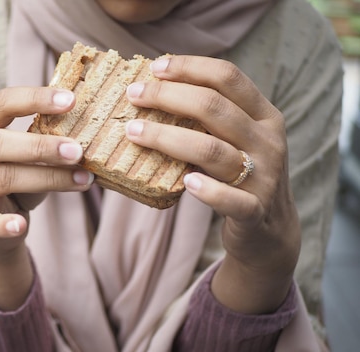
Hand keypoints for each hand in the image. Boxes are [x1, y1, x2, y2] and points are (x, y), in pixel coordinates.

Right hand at [0, 86, 92, 308]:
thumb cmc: (15, 174)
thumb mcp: (25, 151)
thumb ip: (45, 139)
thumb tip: (90, 133)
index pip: (2, 103)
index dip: (36, 99)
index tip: (71, 100)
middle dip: (40, 146)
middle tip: (77, 151)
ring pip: (5, 177)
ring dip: (48, 179)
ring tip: (83, 181)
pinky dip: (3, 224)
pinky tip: (20, 226)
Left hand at [124, 55, 299, 313]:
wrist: (270, 230)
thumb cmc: (238, 177)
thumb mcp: (235, 140)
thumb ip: (209, 120)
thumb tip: (152, 92)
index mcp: (264, 116)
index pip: (228, 78)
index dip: (190, 68)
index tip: (155, 67)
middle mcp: (268, 141)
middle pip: (214, 108)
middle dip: (168, 97)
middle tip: (133, 95)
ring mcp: (264, 176)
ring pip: (213, 150)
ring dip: (168, 139)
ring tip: (134, 132)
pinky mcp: (255, 211)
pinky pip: (231, 200)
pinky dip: (208, 191)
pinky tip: (185, 181)